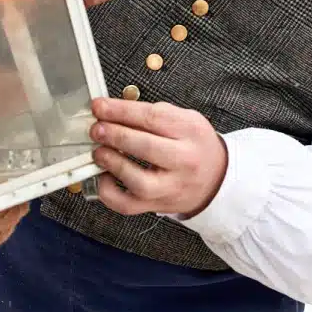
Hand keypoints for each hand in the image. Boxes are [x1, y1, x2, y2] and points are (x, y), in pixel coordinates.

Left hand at [89, 98, 227, 217]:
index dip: (121, 110)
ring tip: (99, 151)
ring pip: (139, 181)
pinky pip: (128, 205)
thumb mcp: (185, 119)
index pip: (152, 118)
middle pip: (146, 147)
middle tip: (96, 128)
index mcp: (191, 132)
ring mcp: (172, 187)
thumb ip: (154, 113)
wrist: (216, 179)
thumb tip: (116, 111)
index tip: (100, 106)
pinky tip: (104, 176)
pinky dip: (109, 193)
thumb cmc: (195, 146)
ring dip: (113, 163)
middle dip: (115, 134)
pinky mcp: (158, 205)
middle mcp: (184, 160)